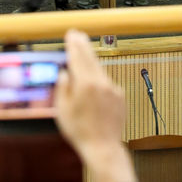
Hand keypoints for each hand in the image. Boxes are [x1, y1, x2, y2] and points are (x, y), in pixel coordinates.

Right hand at [55, 30, 136, 181]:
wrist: (103, 147)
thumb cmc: (79, 131)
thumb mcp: (62, 110)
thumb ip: (62, 87)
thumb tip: (64, 72)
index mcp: (85, 84)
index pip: (77, 57)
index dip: (73, 44)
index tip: (71, 34)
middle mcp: (100, 83)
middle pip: (91, 58)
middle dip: (83, 45)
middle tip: (77, 34)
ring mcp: (112, 89)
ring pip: (99, 70)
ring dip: (91, 61)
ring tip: (83, 54)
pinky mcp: (120, 96)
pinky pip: (107, 83)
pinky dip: (99, 79)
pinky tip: (93, 84)